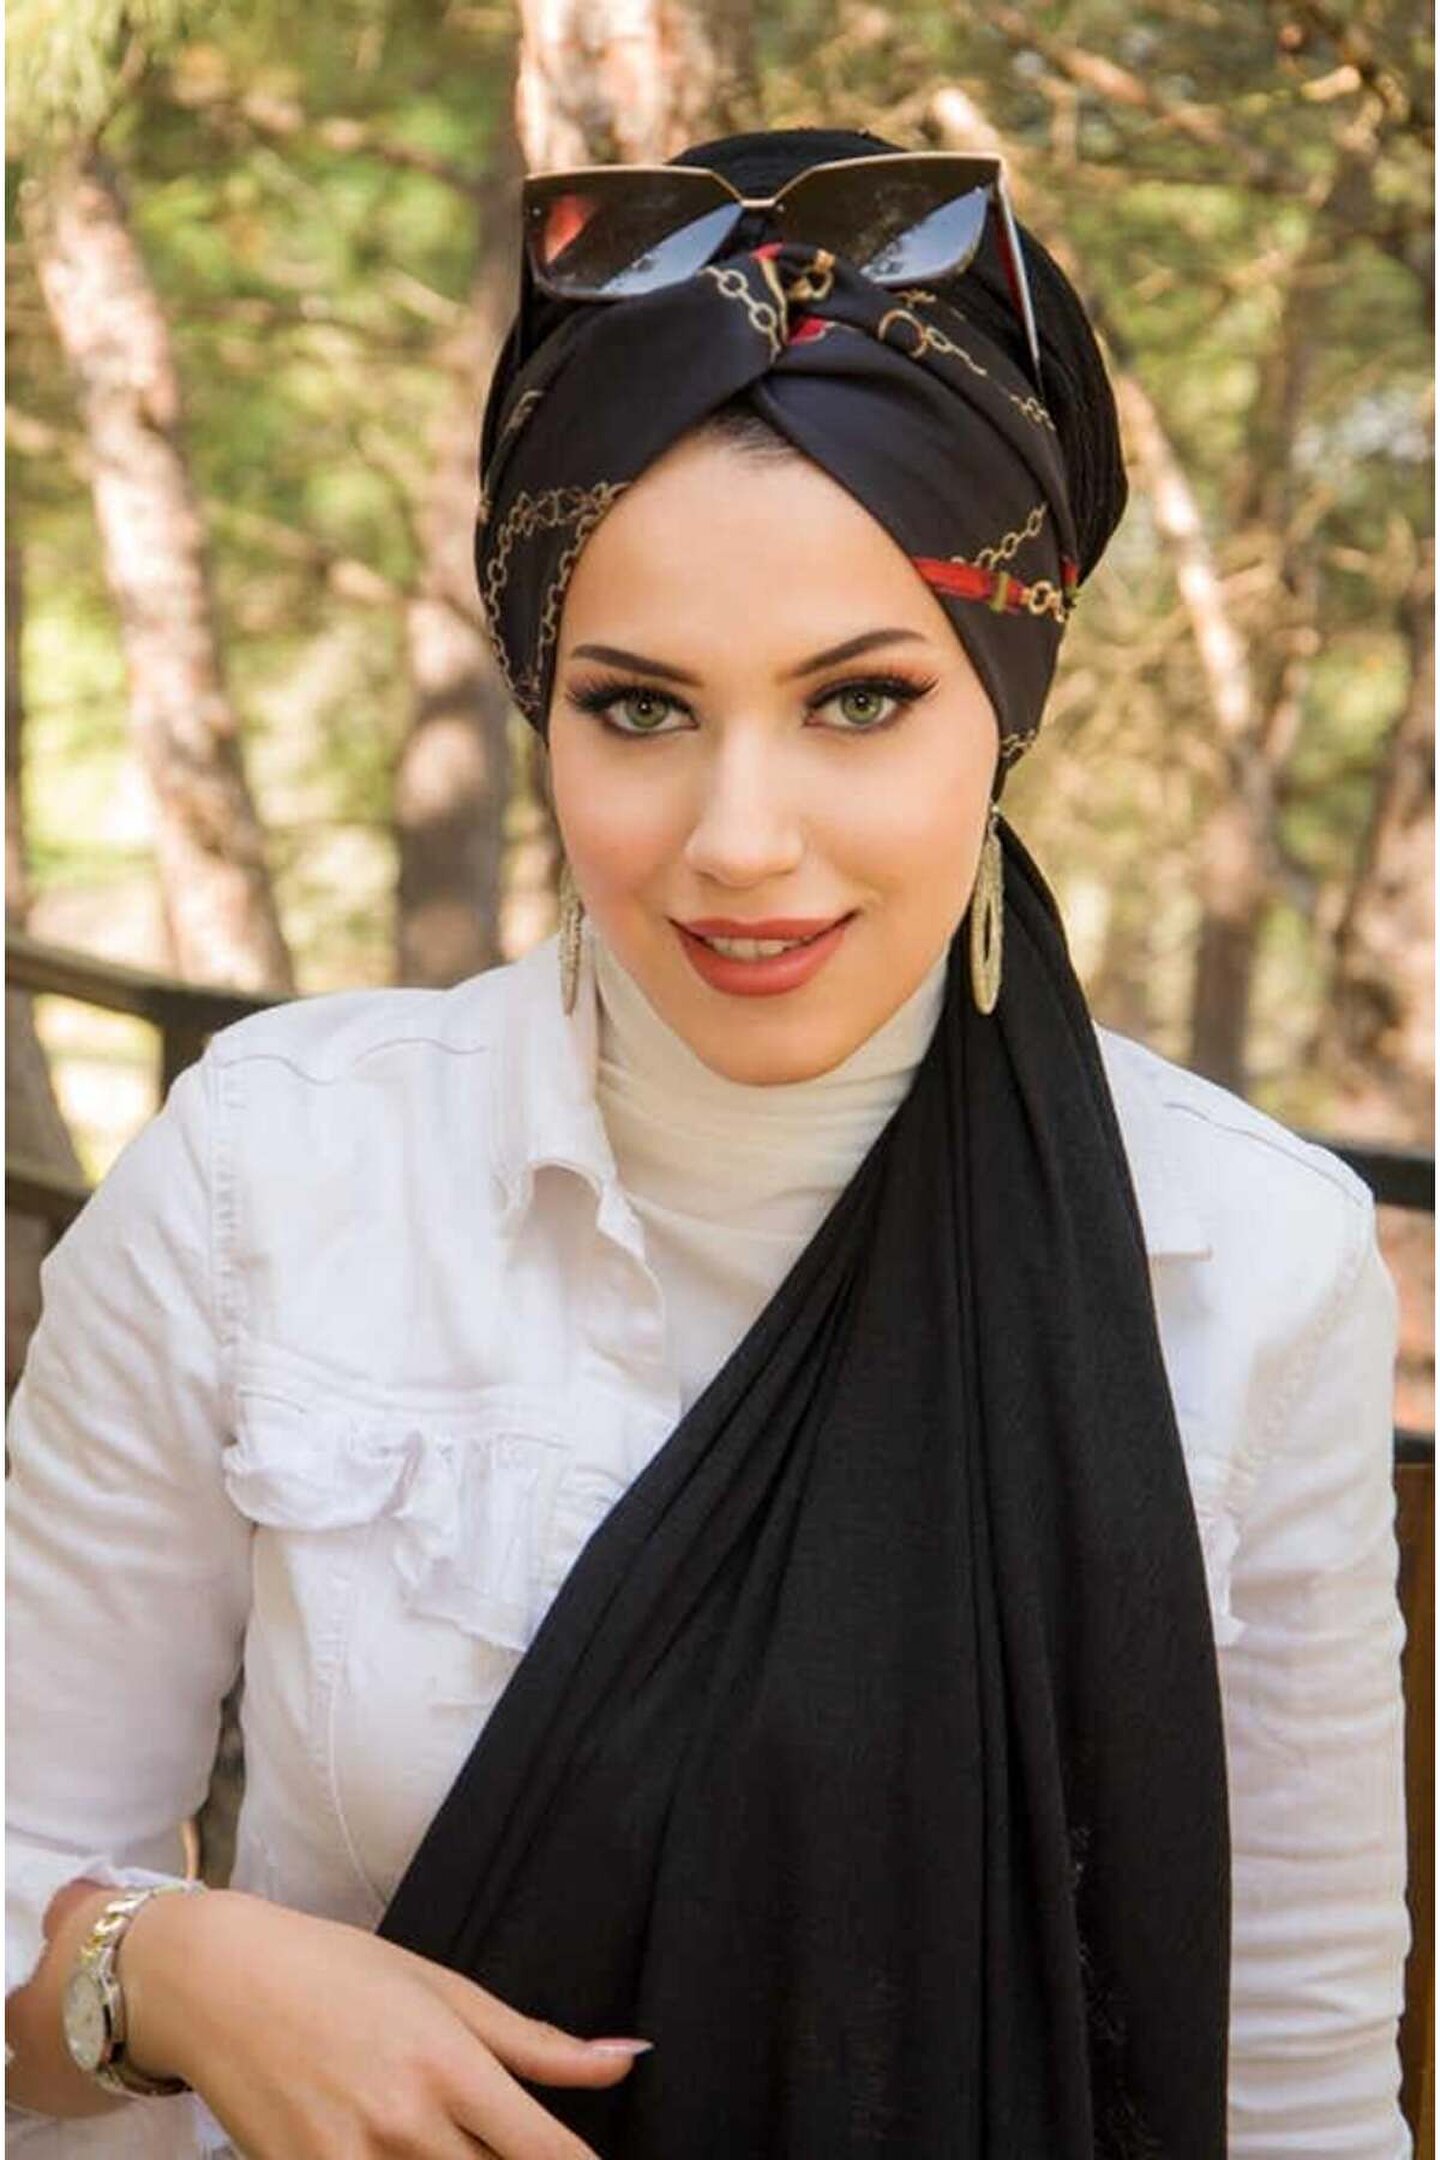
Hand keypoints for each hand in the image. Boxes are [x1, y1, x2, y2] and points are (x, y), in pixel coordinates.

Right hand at [121, 1886, 649, 2157]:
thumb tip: (628, 2058)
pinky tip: (408, 2158)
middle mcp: (404, 2124)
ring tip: (454, 2146)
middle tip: (518, 2154)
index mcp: (449, 2065)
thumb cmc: (338, 1971)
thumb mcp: (444, 1989)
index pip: (543, 2152)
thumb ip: (536, 2041)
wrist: (219, 1983)